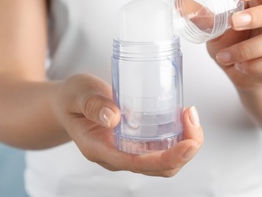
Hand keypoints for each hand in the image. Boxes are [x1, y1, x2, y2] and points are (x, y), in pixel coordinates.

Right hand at [52, 74, 203, 176]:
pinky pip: (162, 147)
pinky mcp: (136, 142)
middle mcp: (117, 156)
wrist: (69, 103)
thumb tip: (114, 118)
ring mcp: (128, 151)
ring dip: (185, 143)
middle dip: (184, 151)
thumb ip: (93, 104)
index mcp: (100, 149)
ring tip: (190, 116)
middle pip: (159, 168)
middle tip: (192, 119)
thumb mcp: (78, 94)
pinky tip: (182, 117)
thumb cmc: (72, 99)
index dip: (167, 158)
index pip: (138, 164)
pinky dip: (178, 136)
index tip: (188, 143)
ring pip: (164, 161)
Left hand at [206, 0, 261, 89]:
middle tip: (233, 23)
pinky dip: (255, 66)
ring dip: (248, 49)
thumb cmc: (234, 44)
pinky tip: (241, 66)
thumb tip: (180, 4)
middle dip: (257, 16)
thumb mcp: (217, 30)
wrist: (246, 72)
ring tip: (225, 56)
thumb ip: (204, 18)